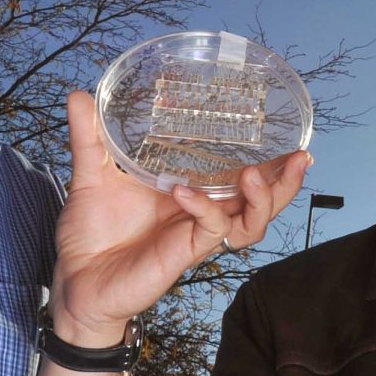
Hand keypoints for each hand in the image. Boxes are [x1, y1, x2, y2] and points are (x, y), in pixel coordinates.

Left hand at [48, 88, 308, 345]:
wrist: (75, 281)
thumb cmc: (90, 234)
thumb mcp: (91, 176)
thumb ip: (90, 138)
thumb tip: (80, 95)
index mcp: (190, 194)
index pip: (241, 178)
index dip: (271, 164)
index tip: (292, 142)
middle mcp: (200, 214)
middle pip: (262, 202)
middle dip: (286, 182)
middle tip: (300, 157)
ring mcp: (194, 234)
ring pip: (251, 222)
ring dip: (262, 199)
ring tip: (252, 175)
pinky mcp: (183, 253)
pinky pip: (210, 230)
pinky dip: (204, 207)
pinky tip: (185, 192)